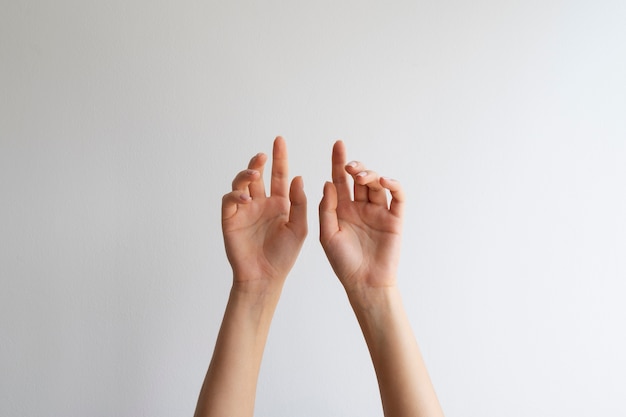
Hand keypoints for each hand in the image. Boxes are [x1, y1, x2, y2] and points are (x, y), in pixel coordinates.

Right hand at [222, 137, 306, 291]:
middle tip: (263, 156)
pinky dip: (235, 195)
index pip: (279, 175)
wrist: (265, 276)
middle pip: (258, 176)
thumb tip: (298, 177)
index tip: (280, 141)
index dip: (279, 158)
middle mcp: (261, 203)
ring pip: (241, 184)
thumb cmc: (283, 255)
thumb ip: (299, 203)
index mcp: (279, 203)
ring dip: (246, 176)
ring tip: (255, 175)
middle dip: (259, 163)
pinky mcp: (230, 219)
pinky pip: (229, 201)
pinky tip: (246, 198)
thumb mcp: (299, 228)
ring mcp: (244, 210)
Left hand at [319, 140, 404, 292]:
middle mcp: (360, 208)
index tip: (338, 145)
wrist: (364, 283)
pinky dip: (393, 185)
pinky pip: (397, 197)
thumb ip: (327, 208)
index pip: (340, 180)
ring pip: (377, 185)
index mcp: (342, 210)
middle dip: (355, 167)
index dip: (338, 162)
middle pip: (359, 179)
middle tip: (350, 166)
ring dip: (371, 175)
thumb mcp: (327, 234)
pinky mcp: (395, 219)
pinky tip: (384, 181)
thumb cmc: (343, 263)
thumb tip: (329, 183)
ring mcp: (378, 212)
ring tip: (363, 176)